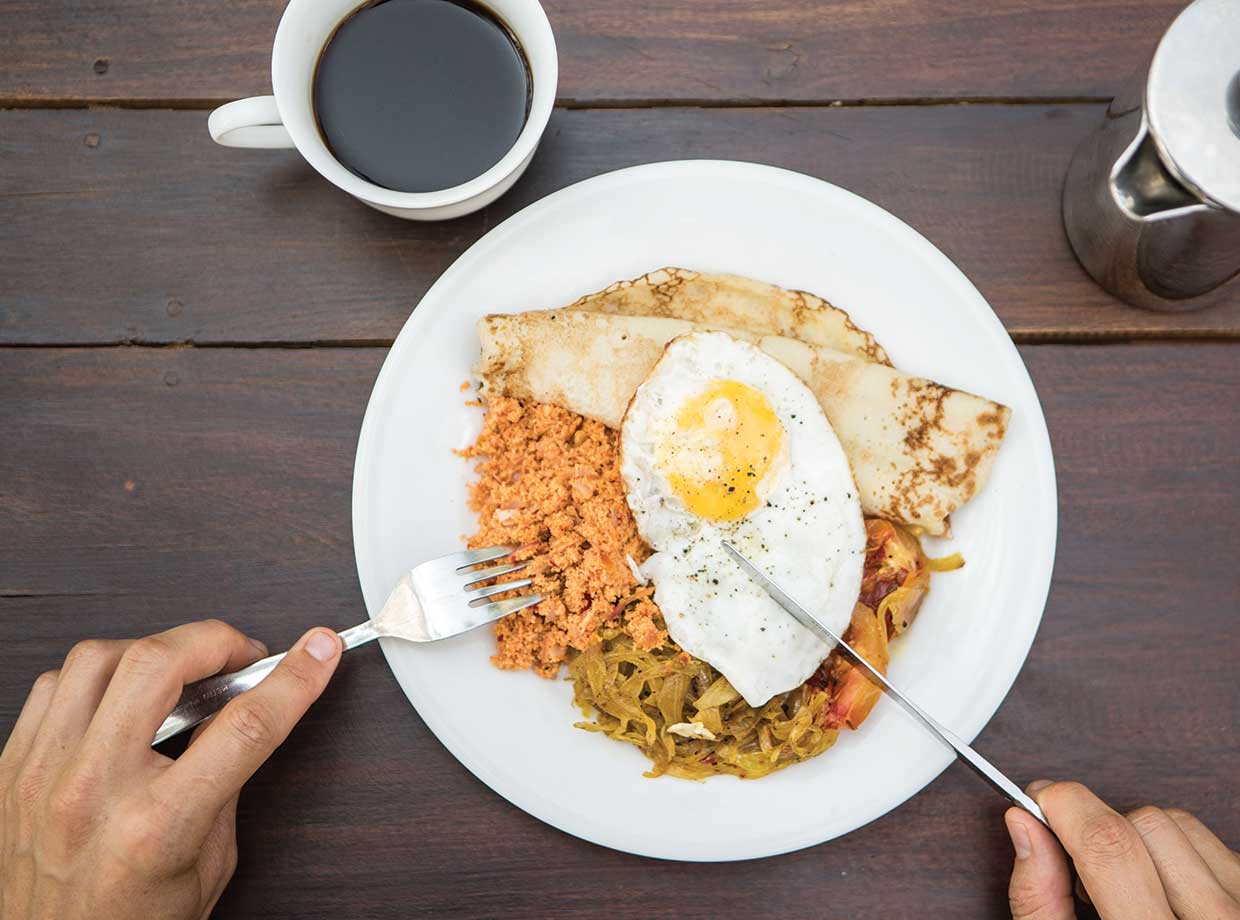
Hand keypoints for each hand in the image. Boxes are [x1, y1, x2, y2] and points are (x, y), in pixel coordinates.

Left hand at [0, 620, 341, 919]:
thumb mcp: (211, 861)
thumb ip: (227, 779)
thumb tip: (244, 704)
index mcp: (156, 827)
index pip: (244, 727)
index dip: (294, 679)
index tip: (318, 651)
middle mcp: (90, 793)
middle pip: (156, 665)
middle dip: (214, 640)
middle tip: (238, 654)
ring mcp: (42, 777)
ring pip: (96, 659)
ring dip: (151, 651)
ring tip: (178, 673)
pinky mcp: (11, 771)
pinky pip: (52, 687)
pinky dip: (95, 678)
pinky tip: (121, 697)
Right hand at [1006, 781, 1239, 918]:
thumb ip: (1039, 902)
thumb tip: (1025, 827)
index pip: (1109, 846)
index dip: (1063, 807)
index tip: (1039, 801)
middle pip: (1142, 826)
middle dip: (1096, 829)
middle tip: (1080, 864)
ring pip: (1178, 826)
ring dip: (1139, 841)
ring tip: (1128, 886)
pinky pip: (1211, 843)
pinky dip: (1177, 855)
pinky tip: (1165, 892)